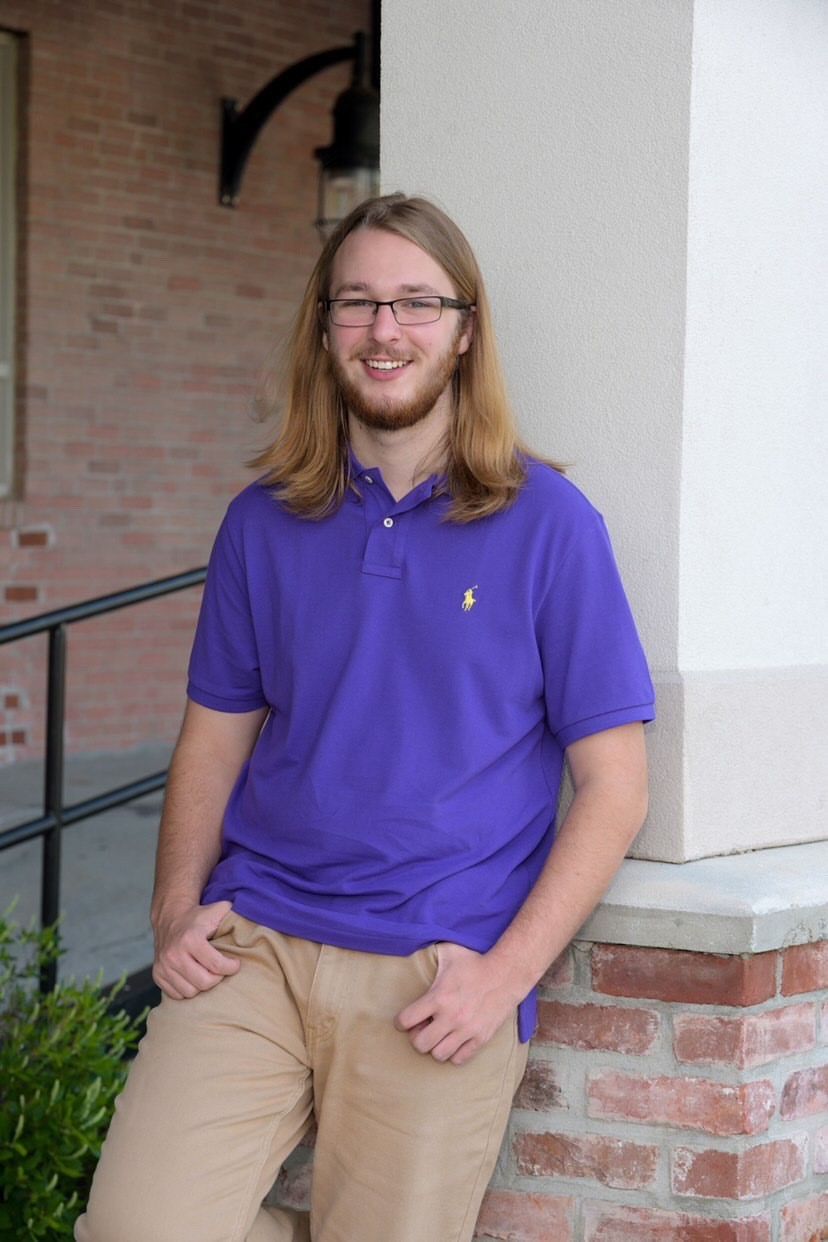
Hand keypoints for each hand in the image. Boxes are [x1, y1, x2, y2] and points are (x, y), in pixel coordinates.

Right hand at [152, 899, 238, 999]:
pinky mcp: (157, 975)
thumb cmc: (199, 917)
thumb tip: (251, 915)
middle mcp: (174, 954)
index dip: (231, 967)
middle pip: (204, 982)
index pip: (216, 965)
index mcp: (191, 939)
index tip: (235, 963)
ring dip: (202, 986)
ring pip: (190, 992)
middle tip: (221, 970)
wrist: (170, 917)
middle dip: (218, 978)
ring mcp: (164, 966)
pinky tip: (194, 977)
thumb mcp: (217, 909)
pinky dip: (187, 989)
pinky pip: (177, 995)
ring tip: (207, 973)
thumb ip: (234, 913)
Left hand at [394, 943, 519, 1065]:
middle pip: (420, 1044)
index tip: (404, 1020)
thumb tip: (414, 943)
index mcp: (439, 997)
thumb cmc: (475, 963)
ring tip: (438, 1036)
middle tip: (422, 1028)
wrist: (507, 974)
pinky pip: (460, 1059)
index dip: (400, 1022)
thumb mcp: (449, 953)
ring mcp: (467, 1030)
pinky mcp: (481, 1038)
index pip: (406, 1020)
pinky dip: (454, 1053)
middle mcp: (451, 1017)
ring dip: (435, 1047)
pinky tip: (454, 1041)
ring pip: (439, 1055)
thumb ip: (430, 954)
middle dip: (416, 1037)